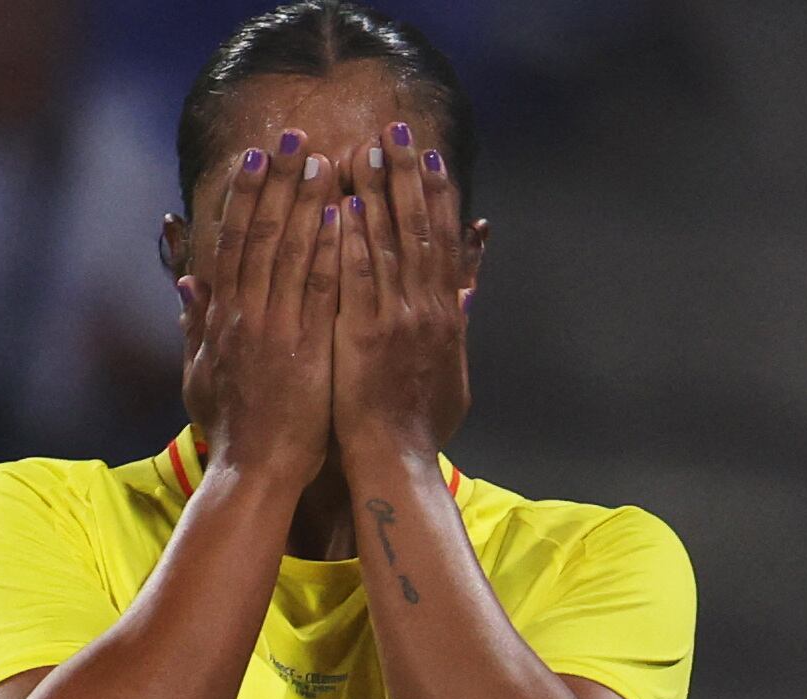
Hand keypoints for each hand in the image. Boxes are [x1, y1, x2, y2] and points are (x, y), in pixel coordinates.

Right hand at [180, 132, 341, 486]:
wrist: (255, 470)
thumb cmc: (233, 428)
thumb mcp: (200, 374)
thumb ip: (195, 326)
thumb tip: (186, 285)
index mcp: (223, 320)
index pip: (232, 245)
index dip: (245, 198)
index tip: (257, 160)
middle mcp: (245, 315)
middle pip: (259, 235)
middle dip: (276, 182)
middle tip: (293, 136)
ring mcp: (275, 328)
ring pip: (289, 251)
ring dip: (305, 201)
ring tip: (321, 157)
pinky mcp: (306, 345)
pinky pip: (319, 286)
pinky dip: (329, 247)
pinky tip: (344, 212)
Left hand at [333, 122, 470, 457]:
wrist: (395, 460)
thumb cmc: (417, 425)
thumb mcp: (450, 372)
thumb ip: (455, 328)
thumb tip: (466, 295)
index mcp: (445, 312)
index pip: (442, 239)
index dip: (436, 193)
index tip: (427, 154)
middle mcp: (426, 308)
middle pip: (419, 227)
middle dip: (406, 175)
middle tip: (395, 130)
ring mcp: (396, 320)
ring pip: (388, 244)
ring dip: (376, 194)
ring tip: (364, 151)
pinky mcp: (363, 336)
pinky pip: (356, 280)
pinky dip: (350, 242)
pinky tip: (341, 208)